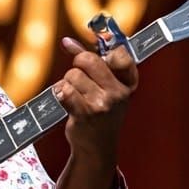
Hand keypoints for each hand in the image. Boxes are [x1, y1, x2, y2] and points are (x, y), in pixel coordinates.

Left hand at [54, 35, 137, 160]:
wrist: (96, 147)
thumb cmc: (100, 113)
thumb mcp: (106, 87)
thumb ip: (91, 62)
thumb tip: (66, 42)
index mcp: (128, 83)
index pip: (120, 54)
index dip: (105, 53)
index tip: (100, 61)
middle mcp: (118, 93)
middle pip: (88, 60)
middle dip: (78, 65)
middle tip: (79, 77)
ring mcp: (103, 104)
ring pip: (72, 75)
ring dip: (67, 83)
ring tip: (74, 95)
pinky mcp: (85, 114)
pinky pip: (64, 91)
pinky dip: (60, 93)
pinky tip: (65, 100)